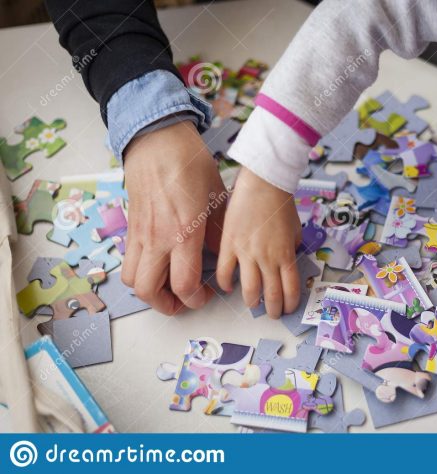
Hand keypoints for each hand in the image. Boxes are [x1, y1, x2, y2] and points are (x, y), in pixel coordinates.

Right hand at [121, 121, 226, 313]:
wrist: (156, 139)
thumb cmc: (190, 164)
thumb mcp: (217, 197)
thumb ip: (219, 232)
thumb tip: (223, 256)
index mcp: (183, 232)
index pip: (184, 284)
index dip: (195, 299)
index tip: (206, 295)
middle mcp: (157, 237)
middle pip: (148, 291)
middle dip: (167, 305)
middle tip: (184, 301)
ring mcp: (139, 233)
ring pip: (132, 279)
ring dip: (149, 291)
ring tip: (169, 286)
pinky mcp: (130, 225)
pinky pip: (129, 260)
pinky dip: (141, 271)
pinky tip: (160, 262)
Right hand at [216, 167, 301, 317]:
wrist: (263, 185)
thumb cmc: (281, 204)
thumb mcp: (295, 230)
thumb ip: (291, 248)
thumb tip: (288, 260)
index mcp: (286, 256)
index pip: (290, 289)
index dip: (290, 304)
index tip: (288, 309)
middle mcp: (267, 259)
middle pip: (272, 294)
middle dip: (274, 309)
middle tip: (273, 313)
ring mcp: (247, 253)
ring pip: (249, 289)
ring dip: (252, 302)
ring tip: (253, 305)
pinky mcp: (229, 245)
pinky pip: (226, 272)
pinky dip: (226, 284)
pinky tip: (229, 287)